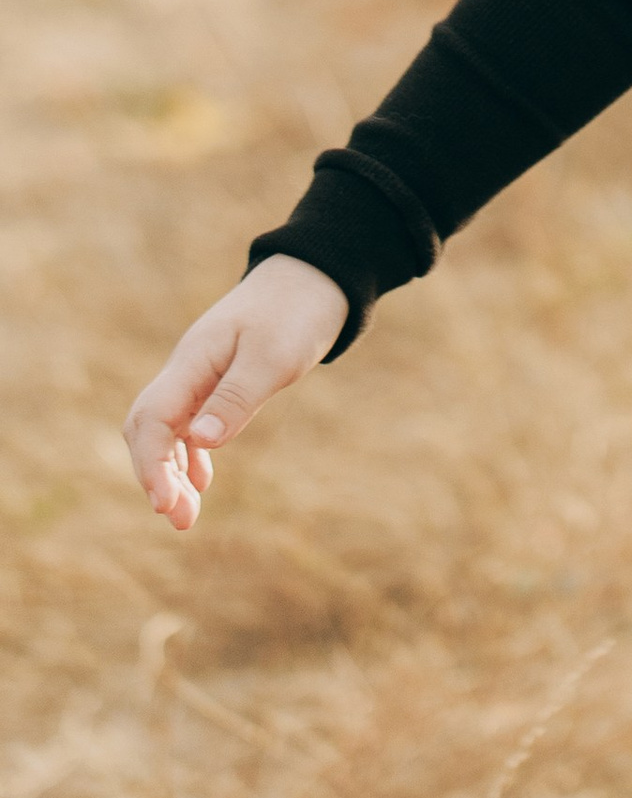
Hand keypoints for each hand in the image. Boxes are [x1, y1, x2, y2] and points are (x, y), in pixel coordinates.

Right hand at [124, 254, 347, 532]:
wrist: (315, 276)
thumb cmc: (296, 311)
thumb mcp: (273, 356)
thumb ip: (236, 397)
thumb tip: (199, 441)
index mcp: (193, 360)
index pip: (151, 418)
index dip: (150, 464)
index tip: (164, 504)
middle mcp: (188, 369)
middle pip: (149, 429)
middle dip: (156, 477)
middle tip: (181, 521)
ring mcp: (201, 374)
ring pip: (168, 431)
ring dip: (172, 473)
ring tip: (187, 517)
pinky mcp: (220, 380)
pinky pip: (191, 424)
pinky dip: (191, 455)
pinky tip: (201, 483)